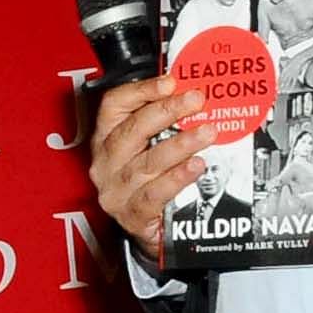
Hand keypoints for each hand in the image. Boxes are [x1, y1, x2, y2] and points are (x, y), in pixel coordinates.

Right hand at [89, 78, 207, 268]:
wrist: (151, 230)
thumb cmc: (150, 183)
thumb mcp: (151, 147)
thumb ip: (164, 122)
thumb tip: (192, 94)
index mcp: (106, 139)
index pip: (114, 106)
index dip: (141, 91)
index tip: (170, 82)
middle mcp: (106, 163)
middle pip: (130, 131)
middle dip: (166, 112)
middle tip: (195, 100)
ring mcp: (116, 190)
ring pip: (147, 162)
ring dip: (180, 144)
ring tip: (206, 132)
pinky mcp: (132, 215)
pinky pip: (155, 194)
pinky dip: (177, 178)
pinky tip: (195, 166)